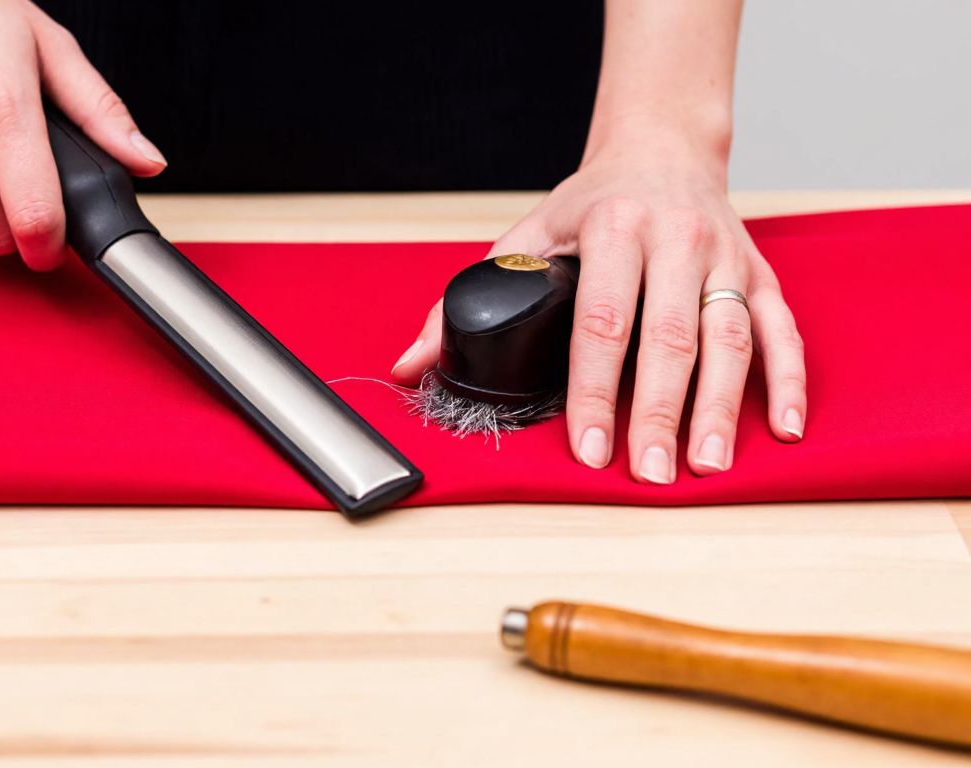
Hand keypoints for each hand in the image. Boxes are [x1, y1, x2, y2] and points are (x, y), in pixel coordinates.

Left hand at [391, 126, 806, 482]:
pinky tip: (781, 429)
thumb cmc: (590, 204)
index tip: (588, 447)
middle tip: (648, 474)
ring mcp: (726, 258)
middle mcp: (677, 240)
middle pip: (670, 339)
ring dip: (720, 408)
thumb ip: (465, 302)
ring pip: (729, 340)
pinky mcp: (760, 274)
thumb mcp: (523, 237)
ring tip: (705, 465)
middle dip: (657, 412)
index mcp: (615, 229)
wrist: (662, 151)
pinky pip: (781, 330)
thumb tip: (410, 366)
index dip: (593, 390)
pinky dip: (786, 381)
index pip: (602, 322)